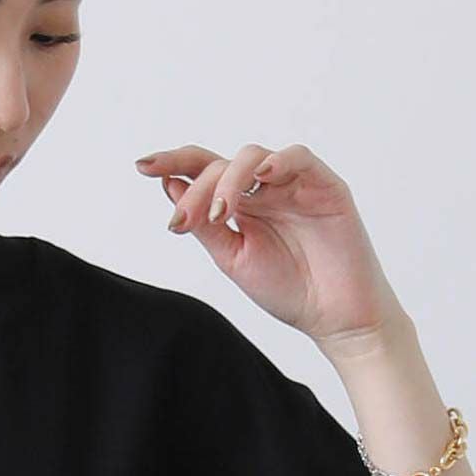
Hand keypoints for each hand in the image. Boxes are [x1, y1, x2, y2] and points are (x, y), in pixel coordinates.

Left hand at [135, 142, 412, 361]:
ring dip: (229, 181)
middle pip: (220, 165)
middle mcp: (264, 189)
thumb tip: (170, 188)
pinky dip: (278, 162)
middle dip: (196, 189)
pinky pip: (299, 159)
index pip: (203, 172)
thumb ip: (204, 225)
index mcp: (241, 204)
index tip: (142, 166)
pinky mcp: (325, 186)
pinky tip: (261, 177)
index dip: (174, 163)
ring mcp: (294, 185)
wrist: (333, 317)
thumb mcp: (233, 258)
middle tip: (183, 220)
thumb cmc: (288, 289)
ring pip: (253, 158)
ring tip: (219, 213)